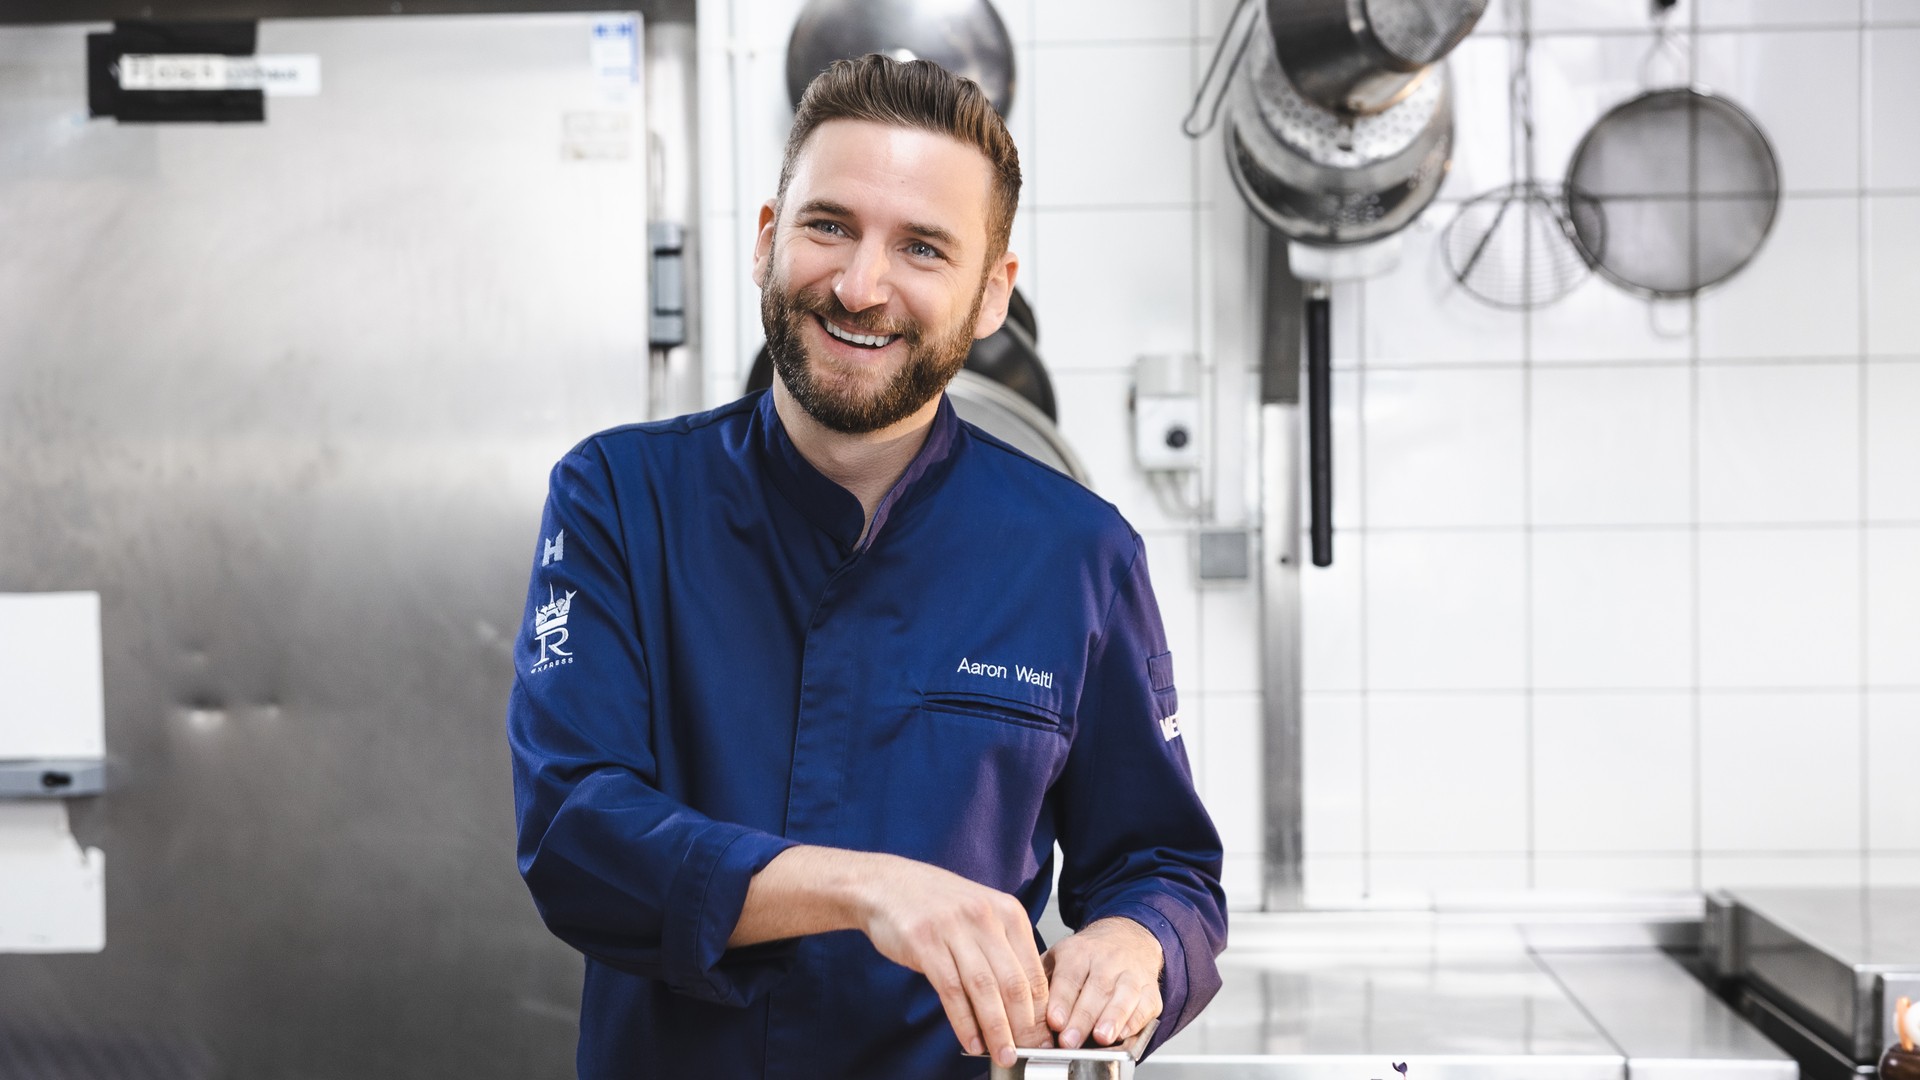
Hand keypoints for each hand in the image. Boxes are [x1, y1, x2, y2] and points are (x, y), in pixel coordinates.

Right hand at [853, 853, 1052, 1067]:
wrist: (886, 884)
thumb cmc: (936, 904)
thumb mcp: (981, 916)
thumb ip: (1003, 951)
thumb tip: (1024, 1003)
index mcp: (1008, 912)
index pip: (1034, 971)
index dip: (1041, 1011)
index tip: (1041, 1037)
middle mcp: (985, 918)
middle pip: (1013, 983)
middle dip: (1024, 1026)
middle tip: (1028, 1052)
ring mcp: (954, 928)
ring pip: (985, 989)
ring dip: (996, 1029)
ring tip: (1002, 1054)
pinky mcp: (925, 943)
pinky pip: (951, 990)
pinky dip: (963, 1021)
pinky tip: (970, 1041)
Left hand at [1042, 917, 1163, 1049]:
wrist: (1127, 938)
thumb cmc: (1087, 956)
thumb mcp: (1058, 957)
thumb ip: (1042, 981)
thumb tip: (1022, 1007)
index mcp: (1078, 951)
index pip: (1069, 976)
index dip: (1061, 1000)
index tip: (1053, 1021)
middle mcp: (1107, 960)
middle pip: (1096, 989)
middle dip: (1082, 1018)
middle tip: (1069, 1041)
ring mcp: (1131, 973)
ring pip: (1124, 995)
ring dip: (1112, 1018)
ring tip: (1101, 1038)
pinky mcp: (1151, 990)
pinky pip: (1146, 1006)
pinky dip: (1135, 1021)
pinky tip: (1123, 1033)